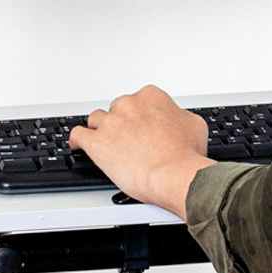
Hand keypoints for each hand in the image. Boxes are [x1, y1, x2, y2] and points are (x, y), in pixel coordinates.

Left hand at [68, 85, 212, 217]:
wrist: (174, 174)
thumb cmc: (185, 155)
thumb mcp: (195, 125)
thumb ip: (180, 116)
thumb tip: (177, 118)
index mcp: (151, 97)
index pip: (139, 100)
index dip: (140, 115)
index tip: (142, 125)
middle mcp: (129, 105)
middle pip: (117, 109)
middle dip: (121, 123)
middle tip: (129, 140)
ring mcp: (111, 123)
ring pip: (96, 120)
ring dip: (101, 130)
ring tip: (106, 142)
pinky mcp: (96, 142)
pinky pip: (77, 135)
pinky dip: (76, 140)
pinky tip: (78, 145)